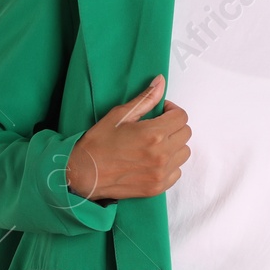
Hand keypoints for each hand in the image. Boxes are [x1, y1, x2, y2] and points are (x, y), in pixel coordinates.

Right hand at [65, 74, 190, 201]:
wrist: (83, 173)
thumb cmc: (98, 143)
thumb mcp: (119, 115)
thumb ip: (145, 99)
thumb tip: (160, 82)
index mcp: (153, 134)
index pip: (181, 117)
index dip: (172, 111)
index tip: (161, 112)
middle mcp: (161, 154)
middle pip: (186, 133)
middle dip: (173, 126)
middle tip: (157, 126)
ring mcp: (160, 173)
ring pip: (184, 153)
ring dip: (174, 145)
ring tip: (156, 144)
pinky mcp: (157, 187)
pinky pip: (177, 172)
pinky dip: (170, 165)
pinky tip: (154, 160)